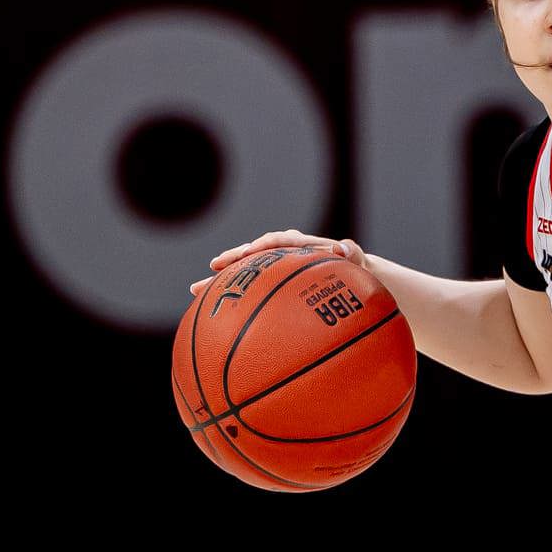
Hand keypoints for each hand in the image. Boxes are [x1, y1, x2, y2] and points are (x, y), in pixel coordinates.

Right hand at [188, 230, 366, 296]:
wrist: (349, 274)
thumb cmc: (354, 267)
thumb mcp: (356, 259)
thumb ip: (352, 252)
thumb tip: (345, 247)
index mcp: (298, 244)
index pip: (277, 241)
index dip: (262, 246)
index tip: (249, 253)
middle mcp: (281, 253)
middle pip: (251, 254)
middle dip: (231, 260)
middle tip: (213, 267)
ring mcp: (273, 268)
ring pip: (243, 273)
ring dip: (220, 280)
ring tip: (196, 290)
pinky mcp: (270, 282)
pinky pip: (248, 289)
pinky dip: (232, 296)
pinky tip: (211, 310)